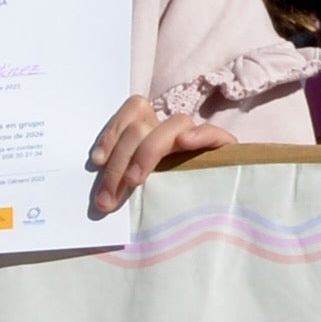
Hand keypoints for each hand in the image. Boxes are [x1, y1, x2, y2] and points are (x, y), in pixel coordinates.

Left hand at [87, 97, 229, 217]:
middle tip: (107, 199)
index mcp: (152, 132)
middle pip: (142, 126)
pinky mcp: (223, 147)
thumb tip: (99, 194)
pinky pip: (212, 131)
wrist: (215, 211)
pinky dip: (198, 135)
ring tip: (135, 181)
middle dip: (119, 162)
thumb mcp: (140, 190)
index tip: (97, 162)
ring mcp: (197, 137)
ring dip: (148, 153)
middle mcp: (171, 130)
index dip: (112, 131)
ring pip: (174, 124)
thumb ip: (121, 182)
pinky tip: (185, 144)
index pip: (133, 110)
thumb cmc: (169, 203)